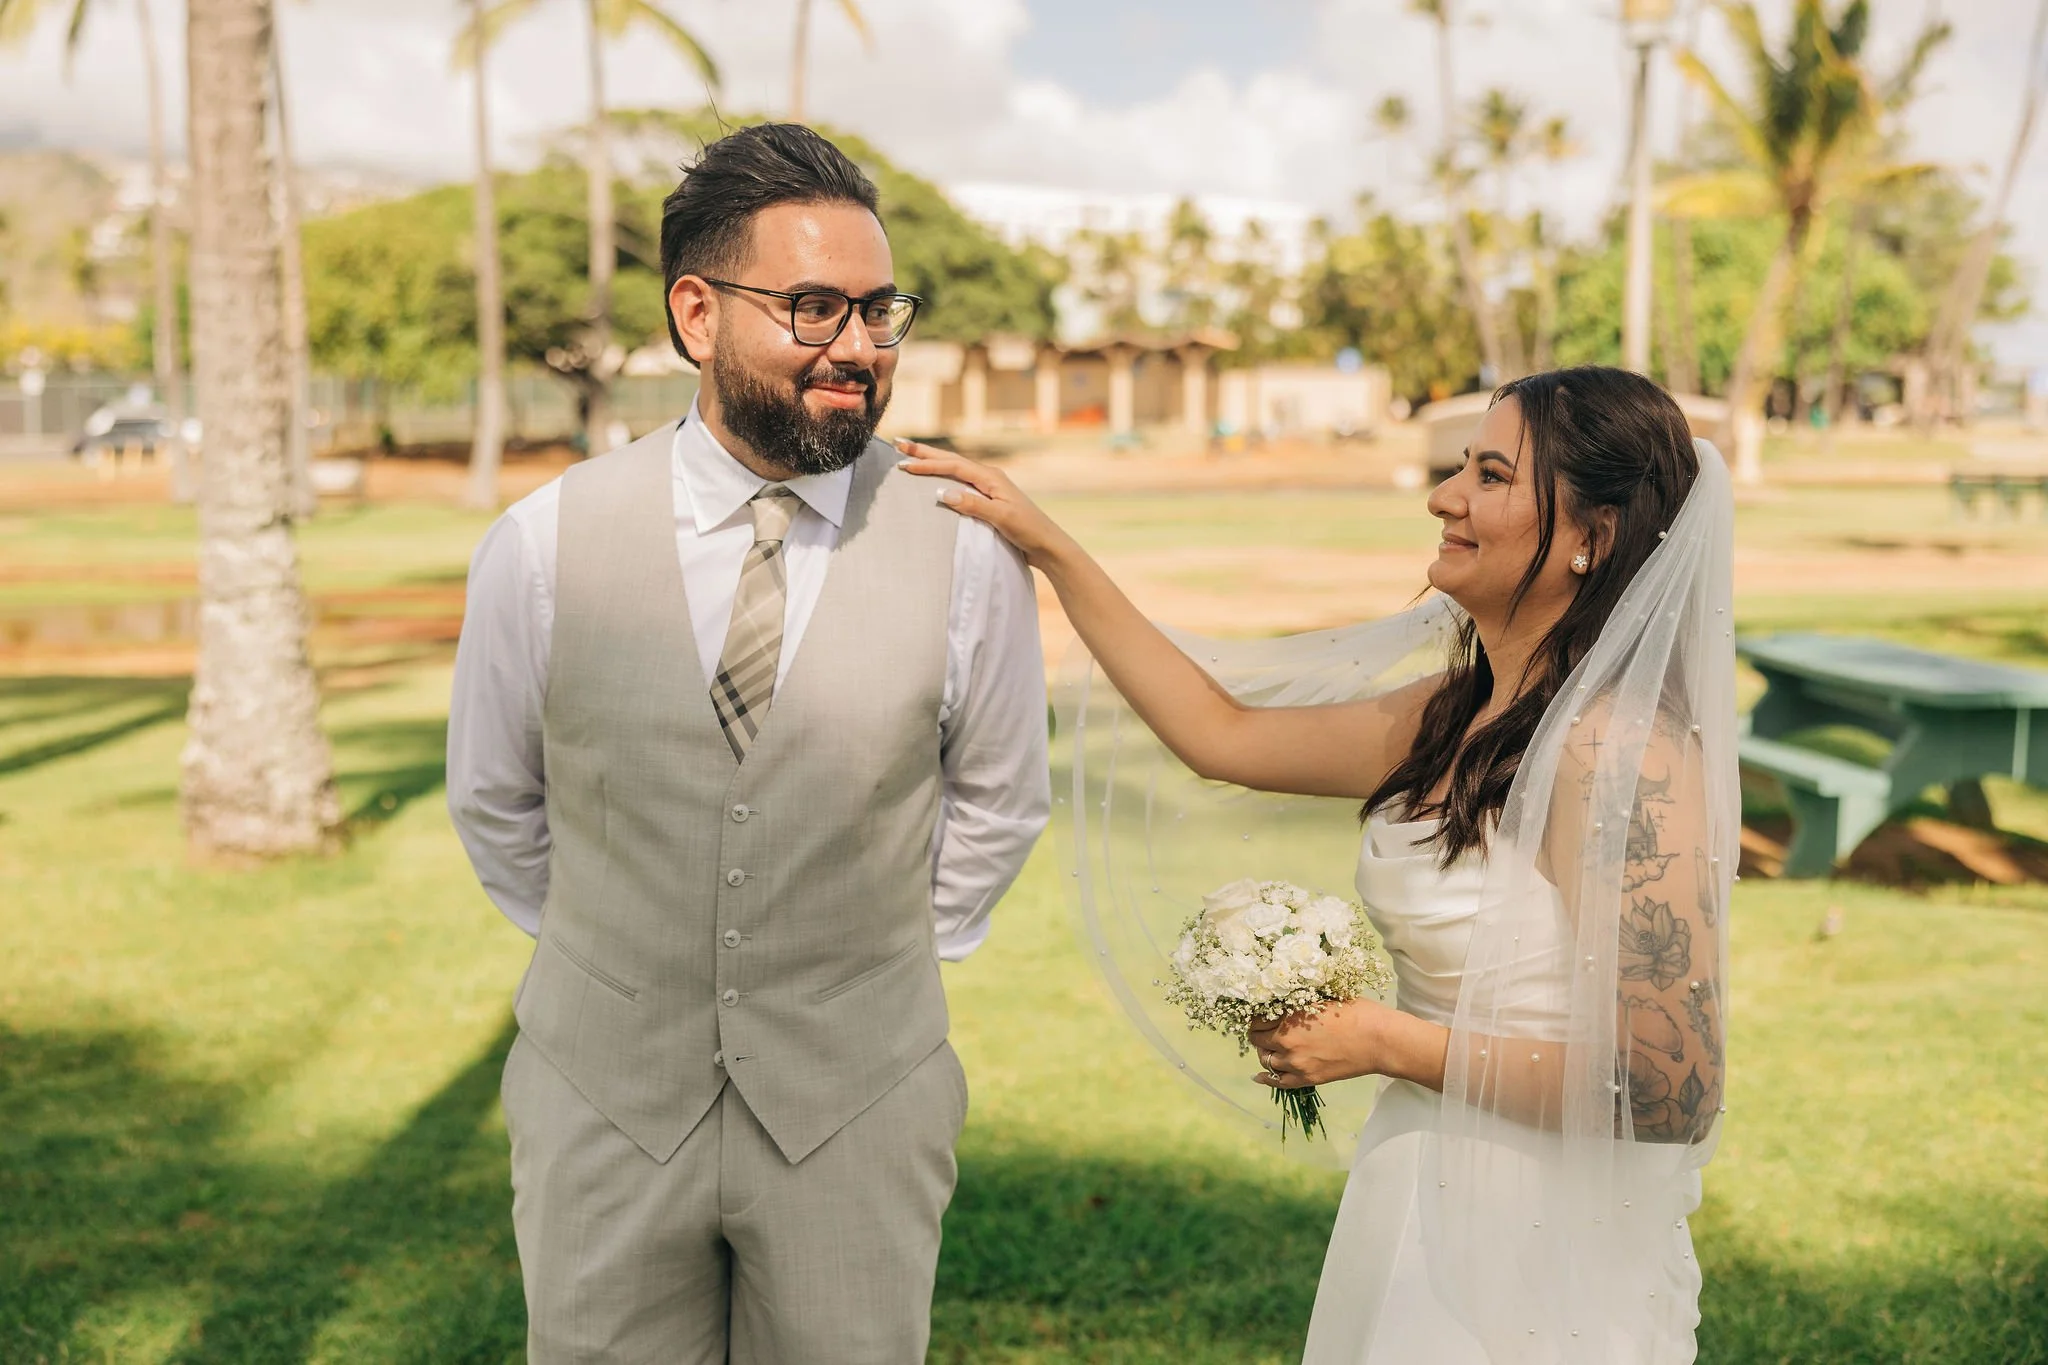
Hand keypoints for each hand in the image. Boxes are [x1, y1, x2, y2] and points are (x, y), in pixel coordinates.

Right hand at [893, 440, 1074, 570]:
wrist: (1047, 544)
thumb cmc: (1028, 530)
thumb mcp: (1001, 518)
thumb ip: (973, 505)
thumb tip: (942, 491)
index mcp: (991, 478)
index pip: (953, 466)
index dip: (928, 464)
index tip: (904, 464)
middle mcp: (989, 478)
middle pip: (952, 460)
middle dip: (925, 452)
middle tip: (899, 443)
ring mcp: (989, 488)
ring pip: (955, 468)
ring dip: (933, 461)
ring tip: (912, 454)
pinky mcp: (989, 499)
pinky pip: (961, 481)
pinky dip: (944, 475)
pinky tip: (936, 477)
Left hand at [1249, 997, 1413, 1090]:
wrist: (1378, 1040)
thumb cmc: (1356, 1012)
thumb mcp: (1322, 999)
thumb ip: (1299, 1005)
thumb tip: (1284, 1002)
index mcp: (1289, 1018)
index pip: (1257, 1020)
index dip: (1258, 1017)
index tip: (1263, 1015)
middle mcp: (1287, 1042)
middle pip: (1258, 1040)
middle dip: (1259, 1034)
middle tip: (1266, 1030)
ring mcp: (1297, 1063)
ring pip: (1266, 1060)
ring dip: (1266, 1053)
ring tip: (1271, 1047)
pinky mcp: (1308, 1078)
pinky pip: (1279, 1082)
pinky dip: (1267, 1078)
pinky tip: (1260, 1076)